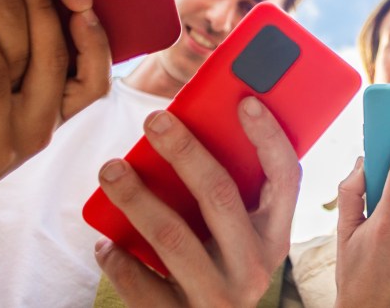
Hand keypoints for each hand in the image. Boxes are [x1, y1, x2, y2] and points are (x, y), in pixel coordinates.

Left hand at [94, 97, 298, 307]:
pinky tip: (105, 241)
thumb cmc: (215, 267)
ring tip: (111, 169)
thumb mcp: (238, 234)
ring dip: (137, 197)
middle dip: (185, 151)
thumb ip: (231, 187)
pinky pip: (144, 287)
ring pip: (174, 237)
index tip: (245, 101)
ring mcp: (219, 298)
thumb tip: (197, 120)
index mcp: (275, 236)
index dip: (269, 137)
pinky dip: (119, 260)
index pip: (284, 178)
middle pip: (221, 196)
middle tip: (154, 120)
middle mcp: (254, 268)